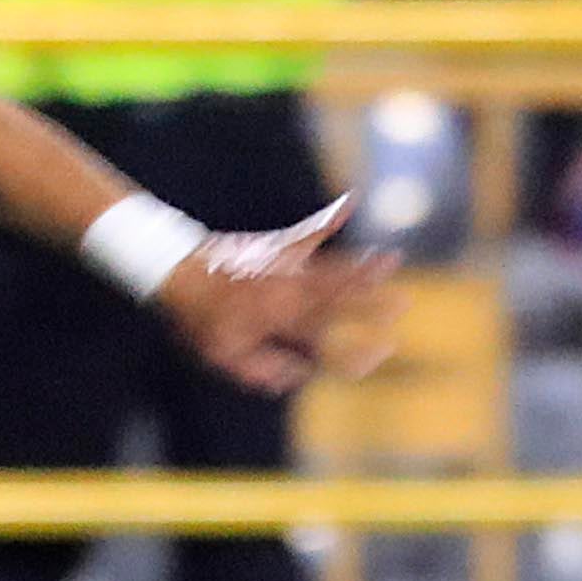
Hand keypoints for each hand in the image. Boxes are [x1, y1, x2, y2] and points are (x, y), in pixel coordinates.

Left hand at [153, 198, 393, 396]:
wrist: (178, 271)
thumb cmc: (199, 318)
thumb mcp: (223, 355)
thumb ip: (260, 368)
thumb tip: (295, 376)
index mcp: (278, 320)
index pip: (326, 339)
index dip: (355, 349)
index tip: (382, 350)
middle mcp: (287, 292)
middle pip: (338, 298)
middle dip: (372, 301)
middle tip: (404, 302)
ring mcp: (283, 269)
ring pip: (331, 268)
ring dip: (362, 267)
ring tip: (391, 259)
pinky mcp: (276, 251)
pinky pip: (307, 235)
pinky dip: (328, 222)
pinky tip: (348, 204)